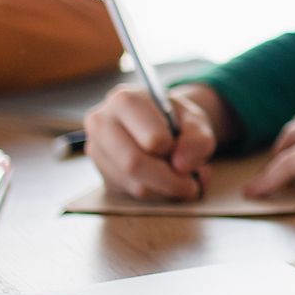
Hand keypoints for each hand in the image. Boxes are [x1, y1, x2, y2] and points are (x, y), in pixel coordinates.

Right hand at [85, 82, 229, 200]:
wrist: (159, 123)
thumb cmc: (176, 119)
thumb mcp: (196, 121)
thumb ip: (197, 139)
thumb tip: (181, 166)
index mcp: (124, 100)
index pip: (152, 138)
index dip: (174, 150)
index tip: (182, 148)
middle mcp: (101, 122)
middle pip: (134, 164)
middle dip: (169, 181)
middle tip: (192, 185)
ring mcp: (96, 148)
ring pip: (132, 183)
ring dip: (164, 190)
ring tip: (184, 180)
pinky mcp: (101, 171)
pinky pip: (130, 193)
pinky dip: (155, 194)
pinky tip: (166, 182)